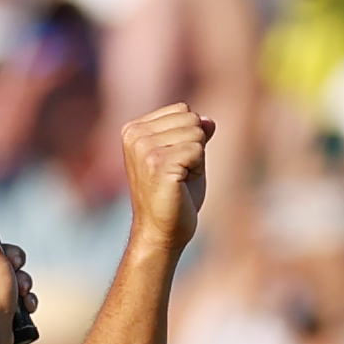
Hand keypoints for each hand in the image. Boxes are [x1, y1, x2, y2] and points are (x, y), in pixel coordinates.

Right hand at [116, 103, 210, 251]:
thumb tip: (209, 120)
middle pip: (191, 118)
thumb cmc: (174, 196)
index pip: (183, 110)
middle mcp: (134, 134)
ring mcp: (144, 148)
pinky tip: (180, 185)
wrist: (161, 232)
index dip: (189, 137)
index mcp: (134, 129)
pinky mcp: (157, 163)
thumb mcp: (186, 157)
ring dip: (196, 160)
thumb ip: (195, 134)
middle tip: (179, 173)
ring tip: (178, 180)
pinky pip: (197, 150)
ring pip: (196, 133)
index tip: (174, 163)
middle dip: (195, 147)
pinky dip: (197, 169)